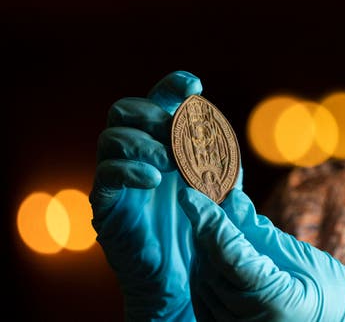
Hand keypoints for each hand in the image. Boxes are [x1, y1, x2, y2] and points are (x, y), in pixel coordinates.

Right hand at [91, 70, 234, 320]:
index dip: (171, 85)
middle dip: (153, 113)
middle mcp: (134, 154)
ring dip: (145, 141)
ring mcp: (117, 177)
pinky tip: (155, 179)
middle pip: (124, 109)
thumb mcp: (221, 185)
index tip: (195, 85)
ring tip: (171, 162)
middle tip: (179, 133)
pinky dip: (131, 169)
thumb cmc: (204, 226)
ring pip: (111, 136)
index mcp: (160, 142)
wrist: (186, 277)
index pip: (155, 100)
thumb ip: (221, 156)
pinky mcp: (107, 205)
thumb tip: (218, 128)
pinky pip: (106, 174)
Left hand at [178, 187, 344, 321]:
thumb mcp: (303, 257)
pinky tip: (214, 253)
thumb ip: (261, 232)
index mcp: (271, 302)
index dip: (208, 220)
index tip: (190, 195)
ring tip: (212, 225)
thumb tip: (233, 199)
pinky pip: (205, 300)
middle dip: (204, 231)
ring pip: (202, 283)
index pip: (227, 253)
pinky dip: (206, 272)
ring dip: (203, 251)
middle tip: (203, 202)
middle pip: (209, 267)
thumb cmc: (334, 293)